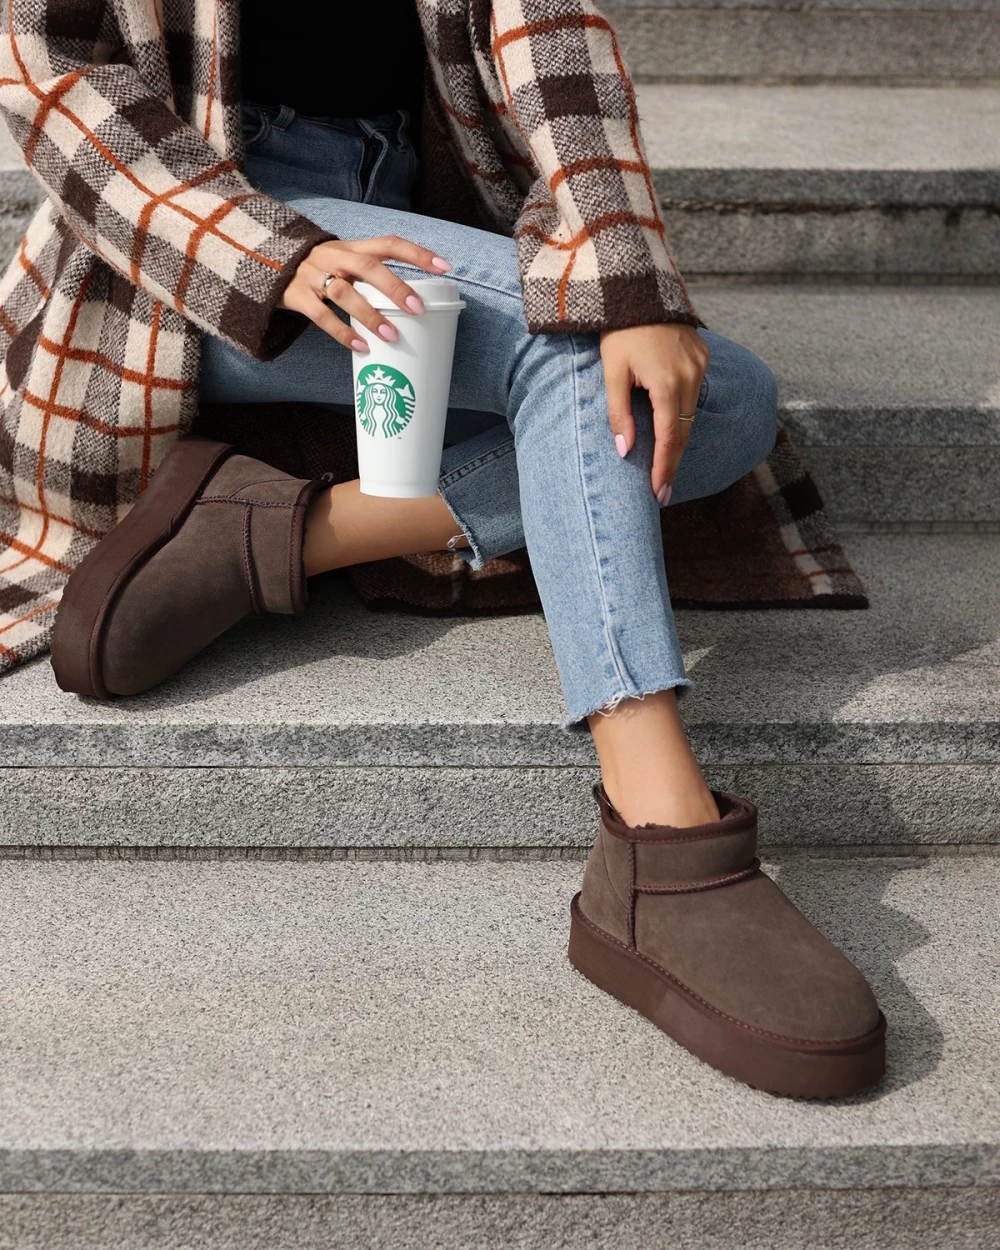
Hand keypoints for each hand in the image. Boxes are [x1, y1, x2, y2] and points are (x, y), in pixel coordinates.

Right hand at [279, 236, 451, 350]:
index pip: (389, 243)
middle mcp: (334, 256)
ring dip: (371, 314)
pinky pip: (321, 315)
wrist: (258, 260)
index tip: (445, 266)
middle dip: (396, 287)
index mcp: (350, 247)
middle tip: (418, 309)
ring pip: (345, 292)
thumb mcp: (341, 261)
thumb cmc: (315, 268)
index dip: (417, 253)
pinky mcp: (296, 296)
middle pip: (369, 267)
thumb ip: (369, 275)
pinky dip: (342, 332)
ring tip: (392, 336)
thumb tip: (409, 302)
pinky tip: (360, 346)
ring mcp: (312, 275)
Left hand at [600, 324, 709, 503]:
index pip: (669, 438)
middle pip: (683, 432)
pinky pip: (693, 394)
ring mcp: (700, 365)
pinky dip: (682, 414)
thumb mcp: (612, 372)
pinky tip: (671, 428)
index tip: (658, 493)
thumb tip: (625, 451)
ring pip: (690, 415)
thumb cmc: (619, 330)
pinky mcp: (702, 356)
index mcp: (667, 383)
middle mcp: (690, 376)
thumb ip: (619, 413)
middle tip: (661, 492)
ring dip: (678, 440)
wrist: (639, 286)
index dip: (664, 468)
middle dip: (672, 463)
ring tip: (663, 466)